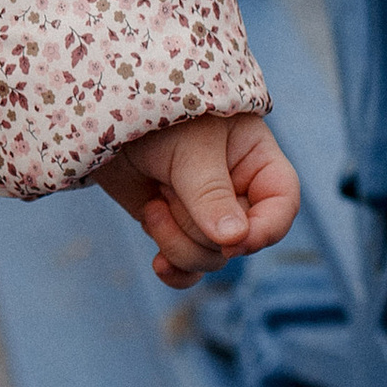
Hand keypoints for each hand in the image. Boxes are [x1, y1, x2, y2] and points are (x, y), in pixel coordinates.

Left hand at [95, 112, 299, 292]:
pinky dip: (176, 270)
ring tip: (154, 206)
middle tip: (169, 192)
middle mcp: (237, 192)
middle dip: (200, 228)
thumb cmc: (158, 115)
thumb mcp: (190, 149)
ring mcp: (205, 215)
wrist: (104, 116)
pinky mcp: (174, 229)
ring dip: (178, 242)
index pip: (282, 204)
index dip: (266, 230)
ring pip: (211, 258)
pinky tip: (159, 264)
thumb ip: (210, 194)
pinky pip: (188, 268)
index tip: (235, 242)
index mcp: (257, 162)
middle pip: (240, 241)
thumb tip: (233, 241)